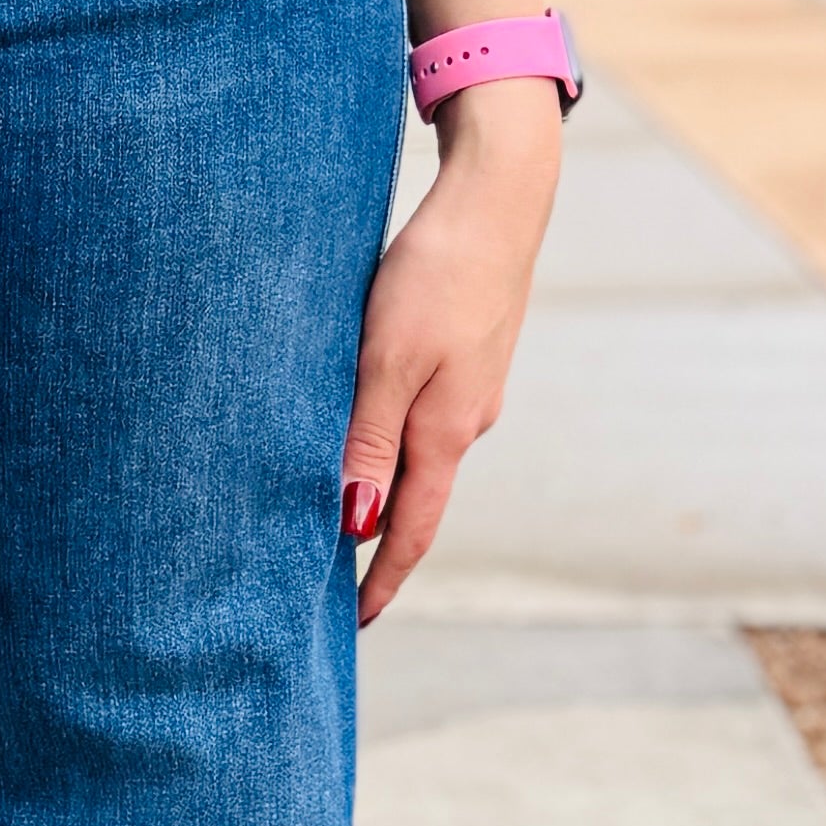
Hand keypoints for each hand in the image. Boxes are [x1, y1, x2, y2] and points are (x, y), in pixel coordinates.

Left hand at [336, 88, 557, 624]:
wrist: (497, 199)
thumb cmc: (435, 273)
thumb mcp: (386, 358)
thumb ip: (370, 440)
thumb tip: (358, 525)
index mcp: (446, 431)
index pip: (409, 530)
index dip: (381, 582)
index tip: (353, 626)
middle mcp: (464, 421)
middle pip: (414, 502)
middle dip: (375, 546)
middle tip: (328, 584)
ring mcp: (469, 389)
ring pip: (415, 455)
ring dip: (378, 487)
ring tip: (331, 512)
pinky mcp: (466, 356)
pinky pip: (420, 414)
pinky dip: (389, 437)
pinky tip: (362, 427)